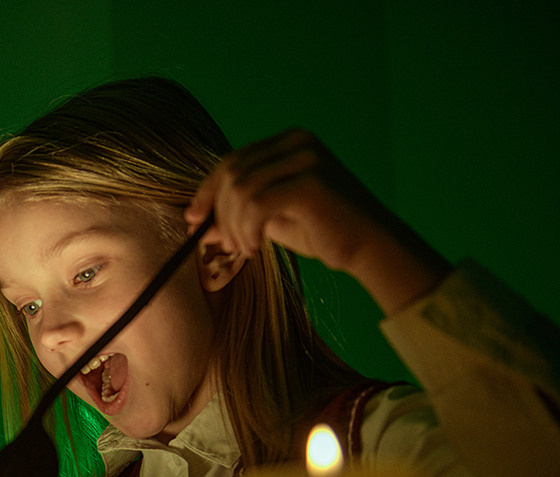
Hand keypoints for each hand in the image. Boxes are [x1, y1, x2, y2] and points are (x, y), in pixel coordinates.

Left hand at [185, 129, 448, 312]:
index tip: (193, 220)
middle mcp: (297, 141)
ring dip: (235, 227)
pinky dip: (248, 230)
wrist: (368, 247)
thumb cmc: (321, 233)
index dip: (207, 191)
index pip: (233, 161)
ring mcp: (306, 157)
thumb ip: (239, 210)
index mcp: (288, 142)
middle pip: (233, 173)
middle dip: (220, 214)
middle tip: (227, 245)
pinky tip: (257, 247)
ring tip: (247, 249)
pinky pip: (257, 204)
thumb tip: (199, 219)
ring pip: (241, 191)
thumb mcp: (271, 218)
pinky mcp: (311, 181)